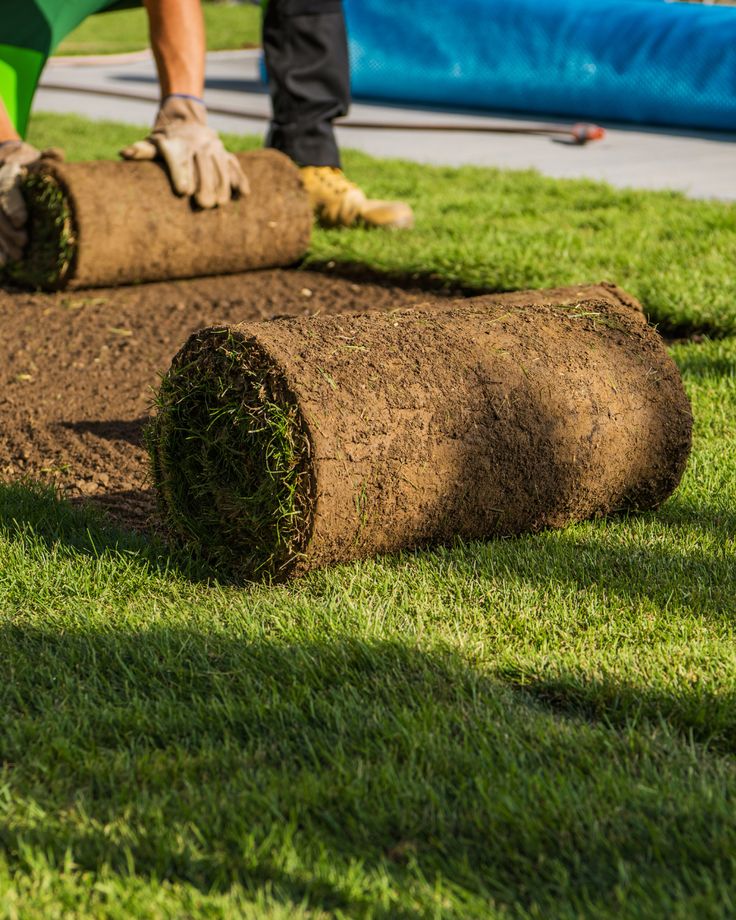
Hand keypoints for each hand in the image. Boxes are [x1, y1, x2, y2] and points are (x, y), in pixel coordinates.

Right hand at [0, 142, 63, 267]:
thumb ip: (47, 158)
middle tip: (24, 243)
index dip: (13, 206)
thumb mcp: (35, 157)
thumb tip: (57, 155)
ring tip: (17, 258)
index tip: (22, 221)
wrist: (7, 162)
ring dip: (2, 243)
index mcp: (6, 174)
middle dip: (8, 230)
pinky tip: (4, 263)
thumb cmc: (28, 162)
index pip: (6, 190)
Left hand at [120, 95, 248, 208]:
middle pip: (202, 166)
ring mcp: (214, 148)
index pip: (180, 161)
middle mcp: (197, 144)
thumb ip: (141, 151)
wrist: (185, 118)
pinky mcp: (226, 153)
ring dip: (222, 186)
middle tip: (203, 205)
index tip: (183, 191)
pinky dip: (240, 179)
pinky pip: (235, 165)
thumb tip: (124, 154)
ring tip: (220, 204)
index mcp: (177, 144)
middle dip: (205, 185)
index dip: (182, 175)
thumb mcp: (152, 142)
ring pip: (221, 167)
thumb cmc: (165, 140)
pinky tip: (242, 194)